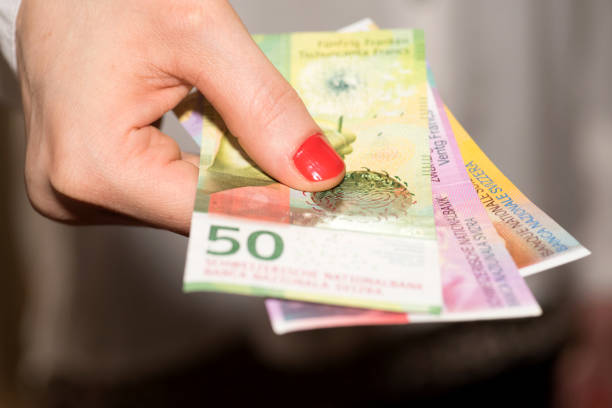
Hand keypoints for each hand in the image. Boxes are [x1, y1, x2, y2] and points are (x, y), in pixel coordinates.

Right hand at [16, 0, 344, 233]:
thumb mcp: (200, 34)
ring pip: (180, 204)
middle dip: (251, 186)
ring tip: (248, 136)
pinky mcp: (82, 178)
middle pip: (195, 213)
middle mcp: (73, 192)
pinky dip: (195, 170)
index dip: (274, 205)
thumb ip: (263, 106)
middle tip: (304, 165)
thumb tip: (316, 173)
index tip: (324, 199)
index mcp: (94, 165)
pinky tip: (214, 139)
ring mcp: (72, 189)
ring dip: (223, 175)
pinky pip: (158, 189)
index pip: (210, 213)